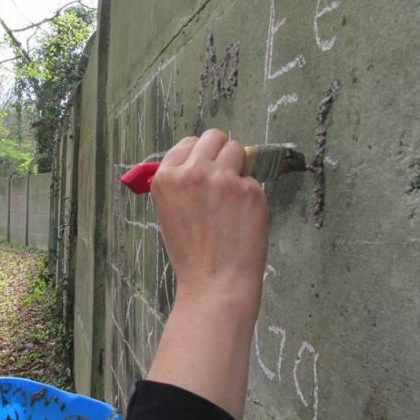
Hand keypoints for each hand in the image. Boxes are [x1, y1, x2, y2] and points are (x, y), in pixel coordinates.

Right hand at [146, 129, 268, 419]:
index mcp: (166, 177)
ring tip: (232, 199)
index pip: (188, 143)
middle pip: (215, 137)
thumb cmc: (191, 253)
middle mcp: (193, 172)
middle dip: (221, 152)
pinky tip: (242, 218)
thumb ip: (179, 182)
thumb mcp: (168, 211)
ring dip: (238, 168)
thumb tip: (199, 161)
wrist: (215, 282)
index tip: (205, 169)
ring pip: (238, 150)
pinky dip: (251, 195)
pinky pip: (253, 179)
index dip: (200, 156)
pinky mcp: (250, 190)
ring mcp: (223, 179)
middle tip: (224, 176)